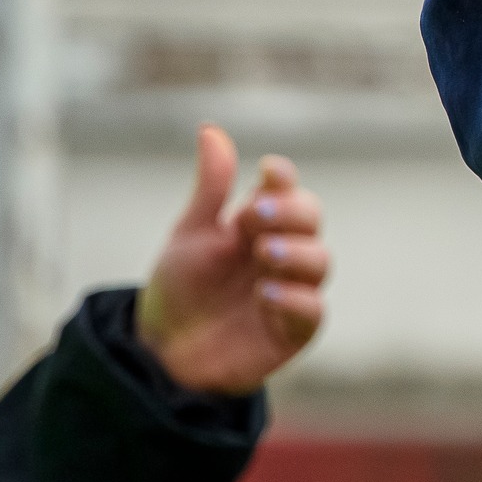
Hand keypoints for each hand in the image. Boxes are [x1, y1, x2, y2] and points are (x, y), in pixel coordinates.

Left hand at [136, 125, 328, 395]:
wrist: (162, 353)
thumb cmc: (181, 289)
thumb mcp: (190, 234)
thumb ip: (210, 188)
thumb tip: (210, 128)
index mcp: (259, 223)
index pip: (286, 189)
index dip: (282, 178)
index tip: (267, 171)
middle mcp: (282, 251)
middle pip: (311, 218)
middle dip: (289, 212)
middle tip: (254, 216)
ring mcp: (292, 289)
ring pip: (320, 260)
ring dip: (295, 252)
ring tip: (263, 255)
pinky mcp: (294, 329)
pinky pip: (313, 310)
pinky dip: (295, 298)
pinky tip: (265, 294)